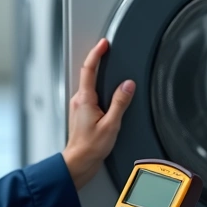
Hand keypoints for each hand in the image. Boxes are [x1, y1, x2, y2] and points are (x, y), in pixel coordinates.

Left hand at [62, 38, 134, 188]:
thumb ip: (120, 103)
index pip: (89, 69)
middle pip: (88, 73)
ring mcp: (78, 106)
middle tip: (107, 49)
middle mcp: (79, 100)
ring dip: (97, 74)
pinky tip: (106, 92)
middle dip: (97, 60)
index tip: (104, 43)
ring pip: (89, 84)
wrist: (79, 162)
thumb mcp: (111, 125)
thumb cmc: (91, 148)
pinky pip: (89, 94)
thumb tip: (127, 86)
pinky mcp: (81, 113)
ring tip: (107, 66)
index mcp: (85, 99)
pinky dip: (97, 87)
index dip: (96, 53)